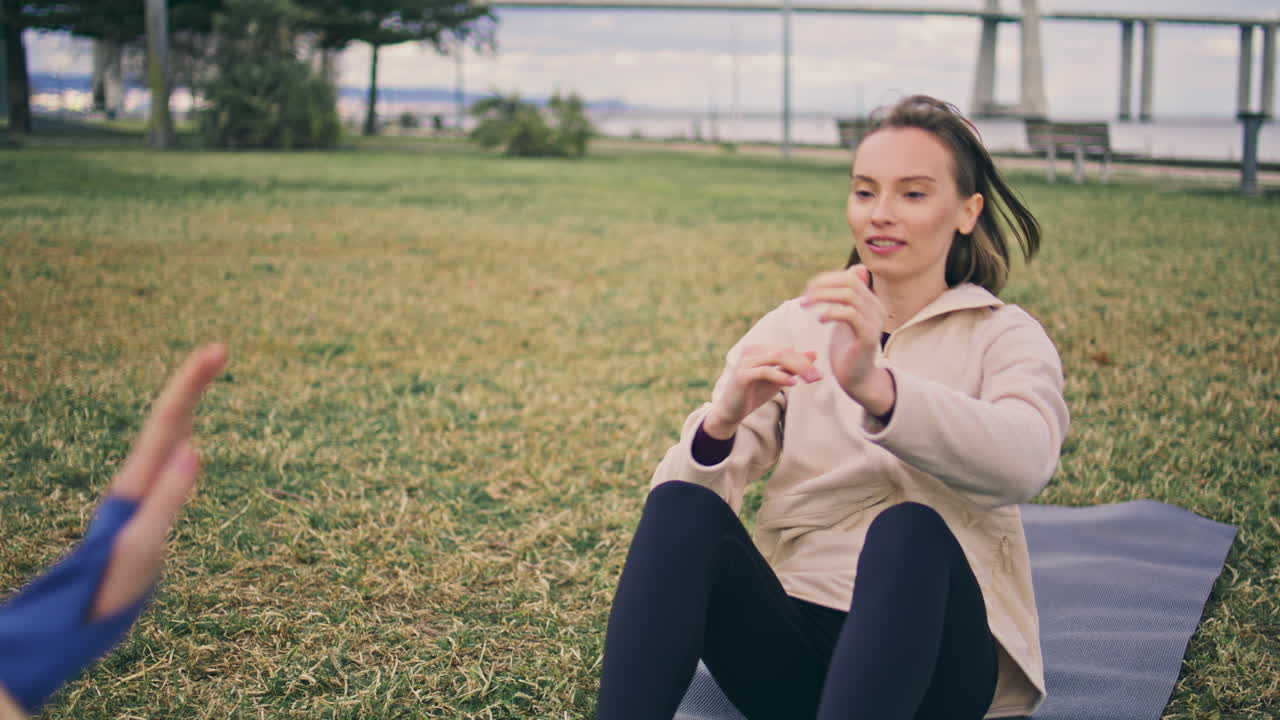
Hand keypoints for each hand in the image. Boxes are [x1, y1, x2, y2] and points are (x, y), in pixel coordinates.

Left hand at [90, 344, 226, 619]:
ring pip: (167, 436)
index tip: (216, 350)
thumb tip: (195, 449)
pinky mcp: (147, 511)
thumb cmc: (108, 586)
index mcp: (139, 482)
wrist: (78, 619)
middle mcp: (140, 480)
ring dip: (186, 403)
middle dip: (192, 383)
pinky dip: (183, 438)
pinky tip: (187, 442)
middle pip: (168, 419)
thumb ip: (167, 499)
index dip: (191, 383)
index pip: (169, 420)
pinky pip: (170, 461)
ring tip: (205, 375)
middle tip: (219, 349)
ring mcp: (143, 494)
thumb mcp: (141, 543)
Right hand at [704, 345, 820, 438]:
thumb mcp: (777, 379)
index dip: (804, 361)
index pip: (787, 350)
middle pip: (783, 352)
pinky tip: (793, 384)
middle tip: (817, 377)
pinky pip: (766, 371)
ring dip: (797, 368)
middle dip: (803, 364)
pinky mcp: (742, 375)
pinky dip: (781, 376)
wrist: (732, 411)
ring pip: (776, 357)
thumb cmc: (754, 394)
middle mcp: (750, 351)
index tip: (819, 374)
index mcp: (758, 350)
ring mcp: (745, 362)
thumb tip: (814, 354)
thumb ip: (793, 367)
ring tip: (810, 380)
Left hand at [801, 266, 894, 415]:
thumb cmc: (847, 349)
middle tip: (804, 297)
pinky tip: (819, 320)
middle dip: (823, 286)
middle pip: (850, 283)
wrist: (857, 379)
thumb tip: (857, 268)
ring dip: (822, 297)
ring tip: (806, 306)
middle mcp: (876, 309)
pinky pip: (850, 314)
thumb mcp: (846, 318)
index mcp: (871, 303)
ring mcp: (873, 322)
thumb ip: (847, 297)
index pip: (851, 277)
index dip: (827, 279)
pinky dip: (831, 312)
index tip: (809, 289)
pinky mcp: (867, 337)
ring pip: (849, 296)